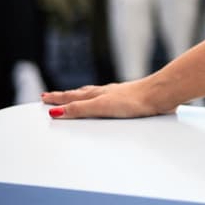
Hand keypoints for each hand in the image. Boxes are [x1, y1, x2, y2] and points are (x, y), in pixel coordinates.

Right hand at [42, 79, 170, 118]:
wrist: (161, 95)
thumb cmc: (134, 100)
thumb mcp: (101, 106)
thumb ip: (79, 109)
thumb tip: (56, 111)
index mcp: (97, 95)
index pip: (72, 97)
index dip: (57, 98)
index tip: (44, 98)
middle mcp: (107, 93)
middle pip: (81, 94)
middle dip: (65, 96)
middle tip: (51, 96)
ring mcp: (119, 96)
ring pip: (96, 95)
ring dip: (82, 96)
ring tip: (75, 96)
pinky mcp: (132, 102)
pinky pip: (111, 100)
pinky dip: (102, 100)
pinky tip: (109, 102)